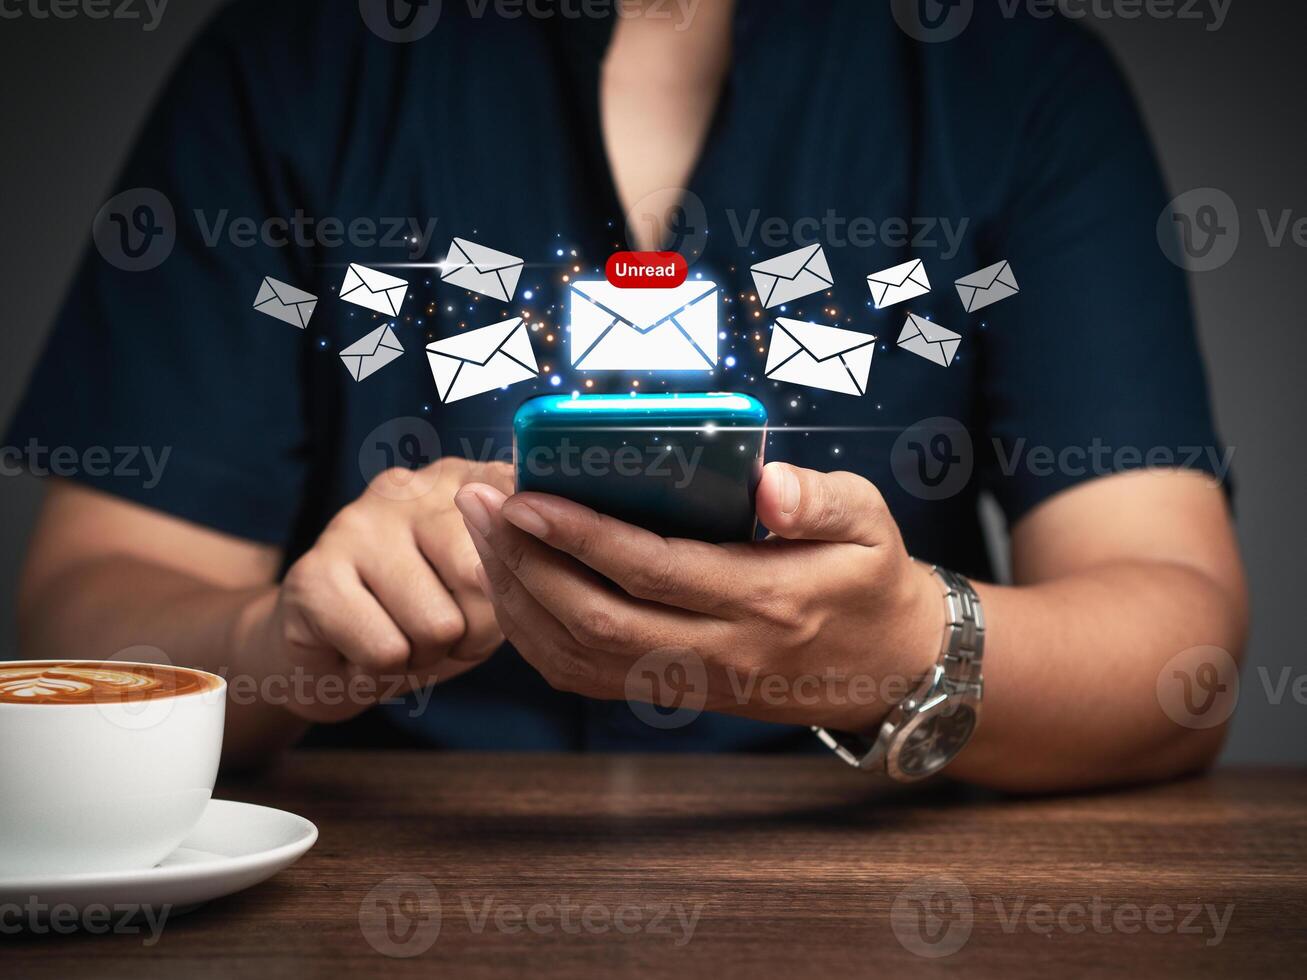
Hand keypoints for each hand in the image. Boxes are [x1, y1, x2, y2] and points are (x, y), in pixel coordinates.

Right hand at [250, 458, 512, 722]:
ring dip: (425, 655)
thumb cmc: (425, 620)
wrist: (329, 658)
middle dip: (472, 631)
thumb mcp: (491, 591)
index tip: (504, 588)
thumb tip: (524, 555)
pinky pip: (386, 651)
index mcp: (466, 479)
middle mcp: (411, 487)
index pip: (520, 513)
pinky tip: (361, 649)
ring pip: (438, 625)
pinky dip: (382, 671)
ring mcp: (356, 523)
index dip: (522, 572)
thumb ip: (519, 562)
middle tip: (440, 629)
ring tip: (399, 637)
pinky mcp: (313, 573)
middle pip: (481, 578)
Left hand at [455, 462, 942, 732]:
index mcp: (763, 601)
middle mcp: (717, 652)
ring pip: (578, 656)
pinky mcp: (672, 692)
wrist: (886, 670)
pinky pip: (586, 676)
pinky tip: (509, 583)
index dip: (578, 536)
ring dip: (516, 597)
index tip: (524, 495)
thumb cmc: (869, 580)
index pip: (652, 571)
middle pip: (594, 619)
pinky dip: (535, 635)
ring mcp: (690, 681)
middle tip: (477, 501)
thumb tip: (766, 481)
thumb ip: (822, 500)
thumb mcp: (871, 524)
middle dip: (522, 561)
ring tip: (479, 533)